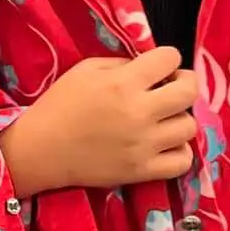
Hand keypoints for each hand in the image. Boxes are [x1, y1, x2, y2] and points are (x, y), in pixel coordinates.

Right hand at [0, 46, 199, 196]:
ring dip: (179, 118)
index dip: (168, 59)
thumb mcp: (87, 69)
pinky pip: (183, 161)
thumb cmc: (60, 104)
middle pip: (189, 92)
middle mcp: (139, 112)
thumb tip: (154, 69)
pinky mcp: (142, 171)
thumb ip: (124, 64)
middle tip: (171, 88)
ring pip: (189, 126)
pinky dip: (179, 151)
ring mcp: (144, 145)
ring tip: (164, 119)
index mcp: (124, 83)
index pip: (170, 59)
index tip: (160, 67)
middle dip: (185, 83)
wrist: (40, 149)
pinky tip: (165, 144)